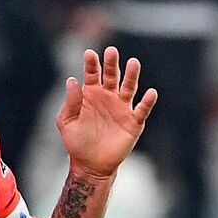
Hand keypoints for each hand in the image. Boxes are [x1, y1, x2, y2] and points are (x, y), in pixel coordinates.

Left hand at [56, 47, 157, 178]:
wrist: (91, 165)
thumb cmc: (77, 142)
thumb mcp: (67, 122)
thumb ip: (71, 102)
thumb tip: (72, 80)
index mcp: (91, 94)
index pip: (92, 74)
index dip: (92, 64)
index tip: (90, 54)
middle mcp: (108, 97)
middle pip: (112, 75)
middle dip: (112, 63)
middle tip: (111, 51)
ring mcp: (122, 108)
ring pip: (129, 87)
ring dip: (131, 75)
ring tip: (133, 62)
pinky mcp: (133, 122)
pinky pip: (142, 109)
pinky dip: (147, 101)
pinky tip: (150, 92)